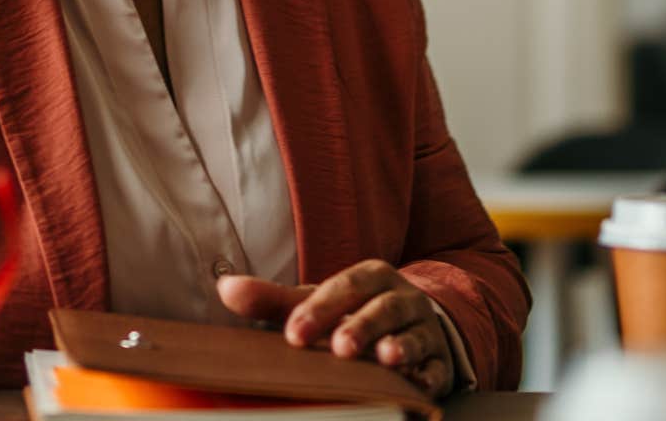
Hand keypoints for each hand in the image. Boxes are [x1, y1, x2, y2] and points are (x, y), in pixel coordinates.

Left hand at [217, 259, 453, 398]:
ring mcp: (424, 330)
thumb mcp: (319, 303)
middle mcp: (402, 299)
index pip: (346, 286)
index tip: (294, 334)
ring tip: (388, 359)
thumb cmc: (354, 313)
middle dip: (363, 326)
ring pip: (416, 336)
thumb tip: (225, 287)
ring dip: (403, 347)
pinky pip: (438, 369)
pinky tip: (418, 386)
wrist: (411, 324)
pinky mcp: (440, 362)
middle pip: (385, 308)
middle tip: (341, 348)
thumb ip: (274, 300)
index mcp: (371, 278)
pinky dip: (429, 377)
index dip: (320, 308)